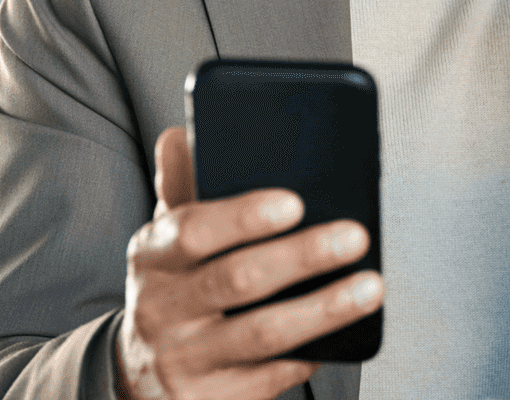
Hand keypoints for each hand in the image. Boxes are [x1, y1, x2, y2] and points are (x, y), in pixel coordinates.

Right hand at [116, 128, 382, 399]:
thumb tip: (182, 135)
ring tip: (369, 287)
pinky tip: (343, 334)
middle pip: (235, 280)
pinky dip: (311, 352)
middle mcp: (160, 309)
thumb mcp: (164, 243)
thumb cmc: (171, 293)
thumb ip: (180, 190)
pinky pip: (273, 375)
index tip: (293, 202)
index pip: (191, 231)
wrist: (139, 378)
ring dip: (323, 308)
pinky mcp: (214, 399)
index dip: (243, 216)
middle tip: (353, 236)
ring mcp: (186, 359)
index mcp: (151, 257)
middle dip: (301, 256)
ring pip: (262, 333)